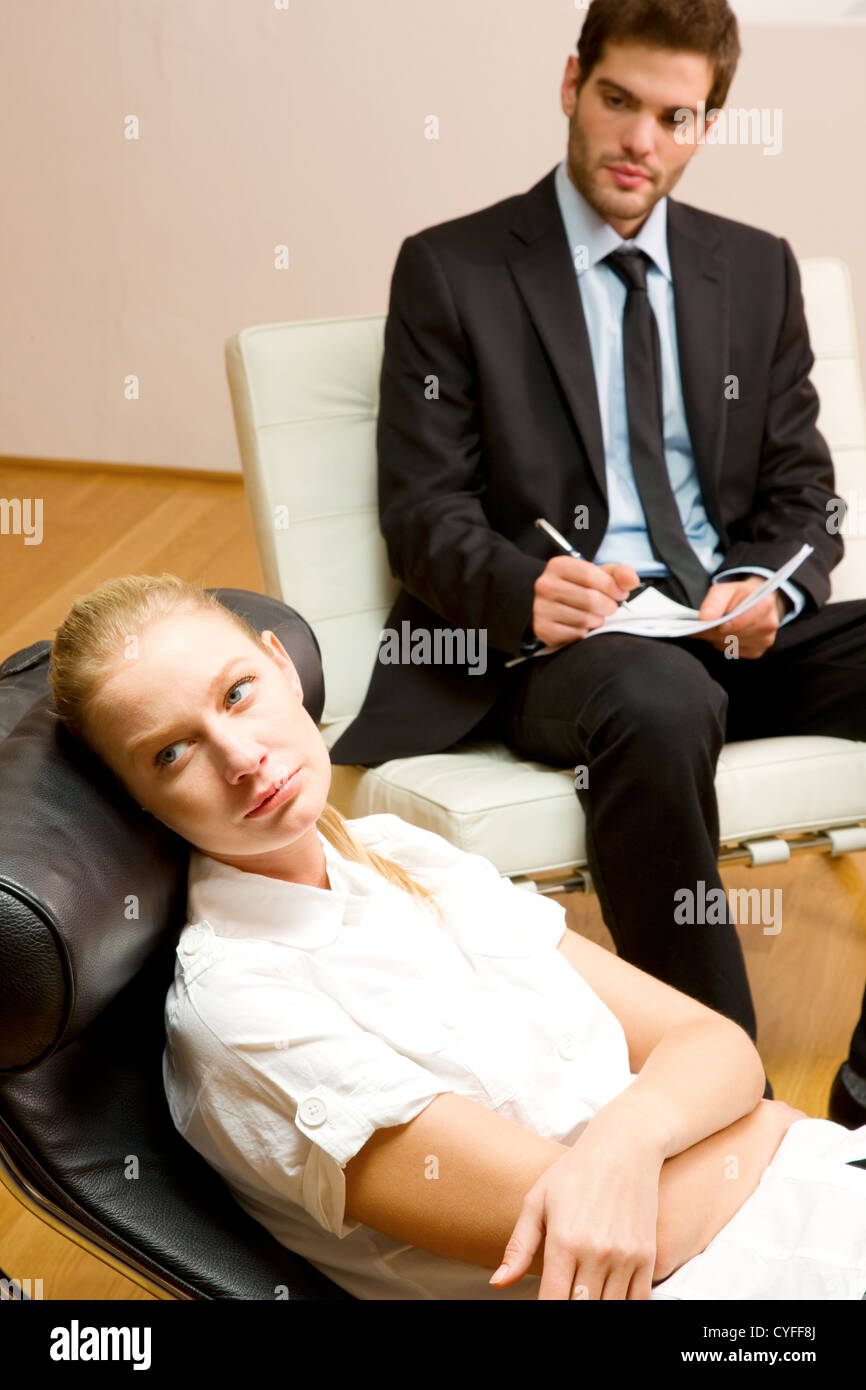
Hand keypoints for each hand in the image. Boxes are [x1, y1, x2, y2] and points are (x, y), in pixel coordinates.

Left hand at [489, 1105, 663, 1299]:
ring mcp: (625, 1256)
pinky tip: (606, 1296)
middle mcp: (596, 1252)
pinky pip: (637, 1300)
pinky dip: (622, 1305)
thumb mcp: (538, 1201)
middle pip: (581, 1307)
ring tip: (582, 1294)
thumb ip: (519, 1246)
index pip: (552, 1301)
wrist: (625, 1147)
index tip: (543, 1305)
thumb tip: (498, 1283)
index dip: (545, 1312)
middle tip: (563, 1293)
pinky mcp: (647, 1255)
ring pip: (608, 1307)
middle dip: (570, 1307)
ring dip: (594, 1304)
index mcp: (563, 1241)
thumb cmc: (574, 1172)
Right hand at [530, 557, 640, 647]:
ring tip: (595, 616)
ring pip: (584, 619)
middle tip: (609, 608)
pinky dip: (585, 633)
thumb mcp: (601, 575)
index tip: (620, 594)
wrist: (556, 606)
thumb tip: (631, 581)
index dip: (612, 587)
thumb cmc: (582, 588)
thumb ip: (620, 574)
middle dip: (607, 606)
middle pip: (589, 598)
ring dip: (598, 620)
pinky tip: (582, 626)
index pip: (590, 574)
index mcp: (558, 565)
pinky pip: (576, 634)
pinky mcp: (543, 629)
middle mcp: (545, 585)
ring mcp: (541, 607)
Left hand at [693, 576, 786, 659]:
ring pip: (732, 645)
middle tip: (706, 624)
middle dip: (717, 631)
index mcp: (765, 604)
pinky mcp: (757, 652)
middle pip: (736, 634)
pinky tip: (727, 635)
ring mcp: (765, 640)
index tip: (716, 625)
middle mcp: (770, 624)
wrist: (752, 602)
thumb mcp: (724, 590)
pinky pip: (733, 652)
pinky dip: (725, 645)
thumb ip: (714, 601)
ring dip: (719, 638)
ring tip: (719, 626)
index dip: (729, 624)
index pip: (746, 619)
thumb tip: (704, 618)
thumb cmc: (738, 596)